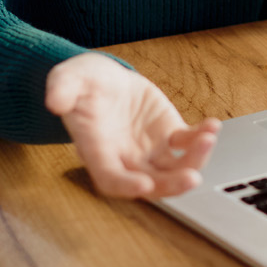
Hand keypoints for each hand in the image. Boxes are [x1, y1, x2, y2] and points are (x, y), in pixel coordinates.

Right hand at [45, 52, 220, 198]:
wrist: (101, 80)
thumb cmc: (81, 84)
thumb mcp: (67, 79)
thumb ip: (61, 89)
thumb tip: (54, 100)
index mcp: (98, 151)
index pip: (111, 179)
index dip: (126, 186)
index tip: (143, 187)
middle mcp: (126, 158)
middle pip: (150, 184)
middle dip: (171, 184)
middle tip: (192, 178)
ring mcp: (150, 150)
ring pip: (174, 168)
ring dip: (194, 161)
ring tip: (207, 138)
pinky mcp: (168, 134)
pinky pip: (188, 144)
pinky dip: (201, 138)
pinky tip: (212, 126)